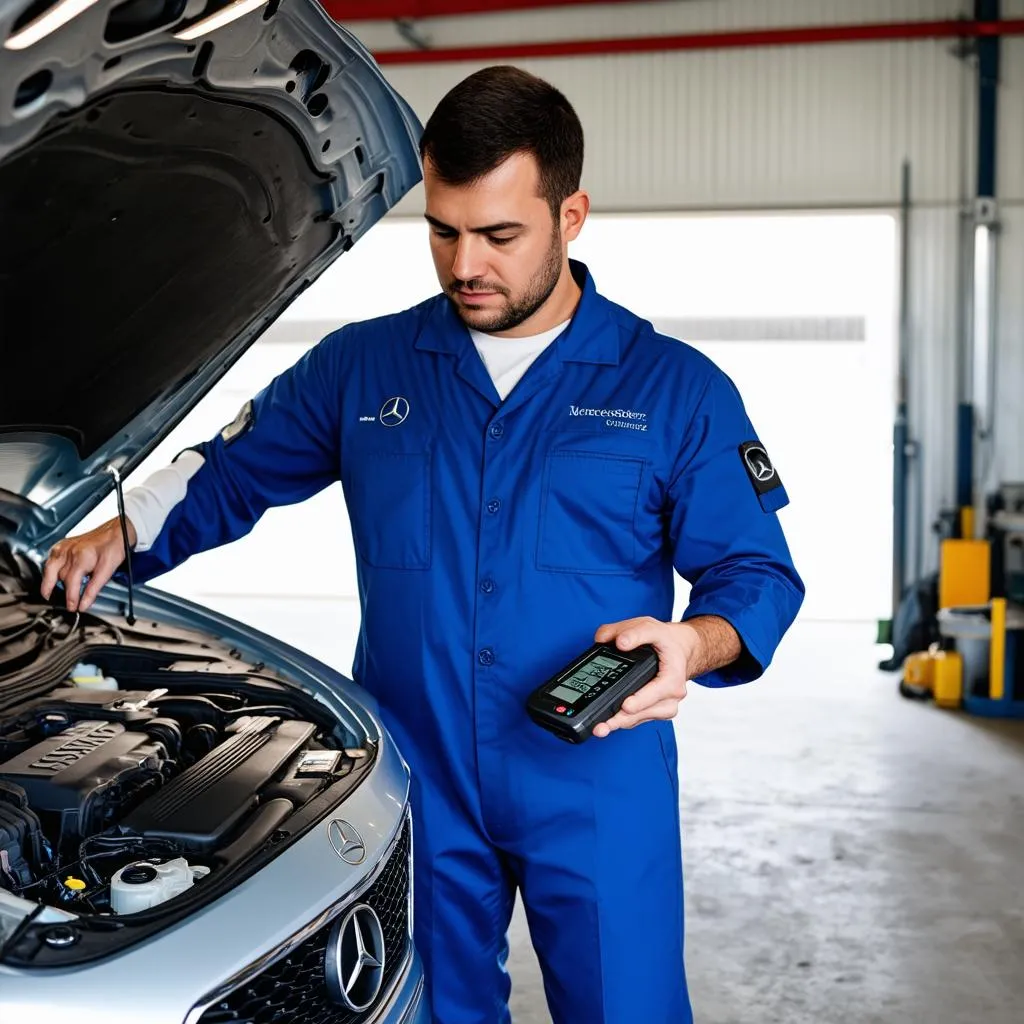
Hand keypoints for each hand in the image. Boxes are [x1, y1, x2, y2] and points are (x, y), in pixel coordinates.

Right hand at [40, 517, 136, 612]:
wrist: (115, 532)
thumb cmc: (113, 548)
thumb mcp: (108, 570)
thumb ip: (94, 588)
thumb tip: (84, 604)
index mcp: (82, 557)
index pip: (71, 583)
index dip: (71, 598)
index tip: (74, 607)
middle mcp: (69, 551)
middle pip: (60, 577)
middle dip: (62, 591)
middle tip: (67, 603)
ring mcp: (63, 547)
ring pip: (49, 569)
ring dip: (49, 582)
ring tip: (49, 594)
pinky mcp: (61, 545)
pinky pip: (50, 560)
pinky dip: (49, 570)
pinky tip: (51, 577)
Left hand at [590, 617, 699, 737]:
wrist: (677, 650)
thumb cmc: (664, 640)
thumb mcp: (650, 626)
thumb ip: (633, 631)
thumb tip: (618, 642)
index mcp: (674, 676)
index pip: (658, 691)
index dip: (641, 700)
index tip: (626, 705)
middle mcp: (672, 696)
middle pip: (645, 711)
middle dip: (623, 719)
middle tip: (603, 726)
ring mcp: (664, 706)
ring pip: (640, 719)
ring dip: (620, 723)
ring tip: (600, 727)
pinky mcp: (654, 711)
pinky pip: (637, 718)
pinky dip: (622, 720)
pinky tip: (606, 721)